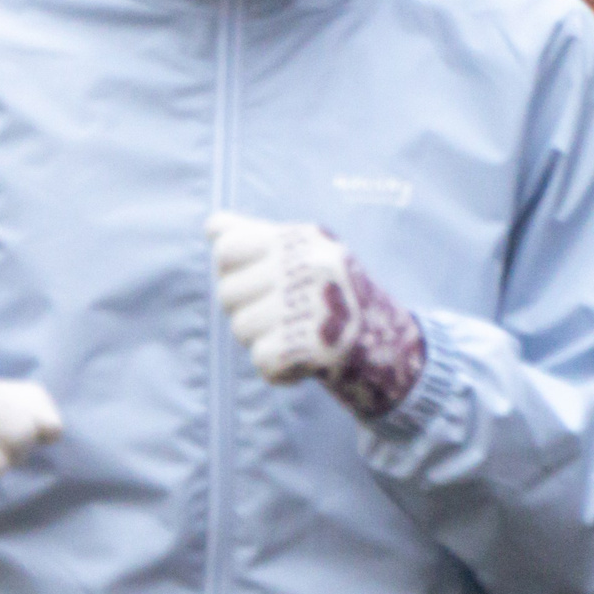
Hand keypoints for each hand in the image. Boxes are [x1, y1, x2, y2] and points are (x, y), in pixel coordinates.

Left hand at [208, 212, 425, 417]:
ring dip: (259, 337)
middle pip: (227, 293)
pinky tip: (302, 355)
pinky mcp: (316, 347)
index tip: (255, 276)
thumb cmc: (321, 288)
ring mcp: (315, 306)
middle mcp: (310, 267)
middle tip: (282, 308)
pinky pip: (262, 360)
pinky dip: (278, 366)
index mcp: (302, 239)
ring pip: (241, 328)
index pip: (226, 250)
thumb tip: (212, 226)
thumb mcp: (294, 251)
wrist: (381, 336)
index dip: (230, 269)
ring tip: (294, 329)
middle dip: (244, 306)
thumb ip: (251, 236)